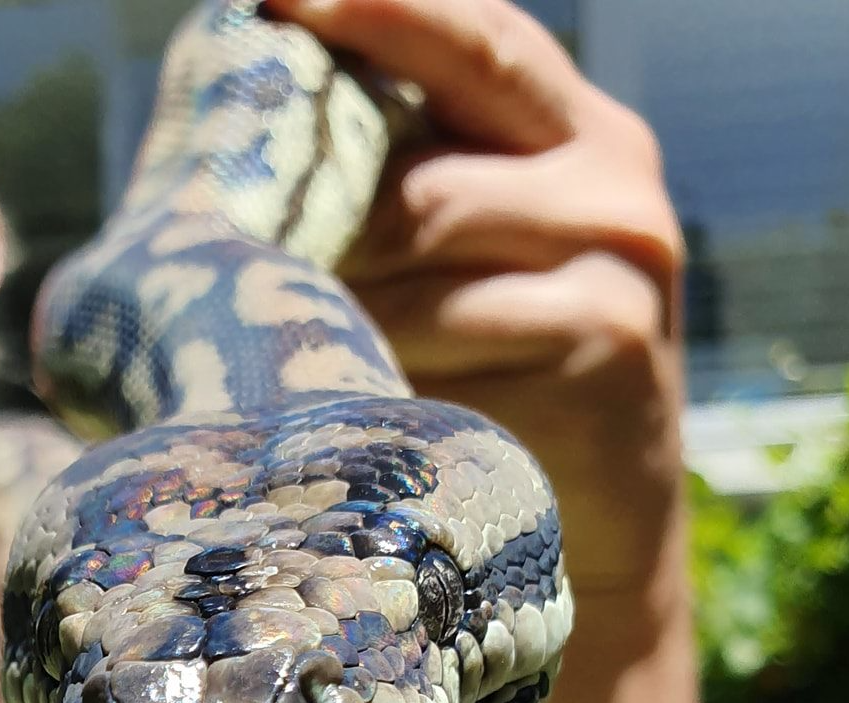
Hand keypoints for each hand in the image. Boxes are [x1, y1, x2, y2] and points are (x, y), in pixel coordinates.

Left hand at [268, 0, 686, 603]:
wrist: (596, 508)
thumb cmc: (485, 373)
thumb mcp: (446, 261)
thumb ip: (383, 189)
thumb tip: (229, 132)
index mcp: (567, 128)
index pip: (470, 37)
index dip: (377, 9)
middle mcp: (611, 170)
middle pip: (419, 165)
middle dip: (315, 217)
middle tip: (227, 251)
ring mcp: (621, 252)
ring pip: (420, 235)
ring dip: (336, 293)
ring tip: (279, 330)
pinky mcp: (611, 339)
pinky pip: (446, 327)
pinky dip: (379, 353)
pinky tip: (350, 384)